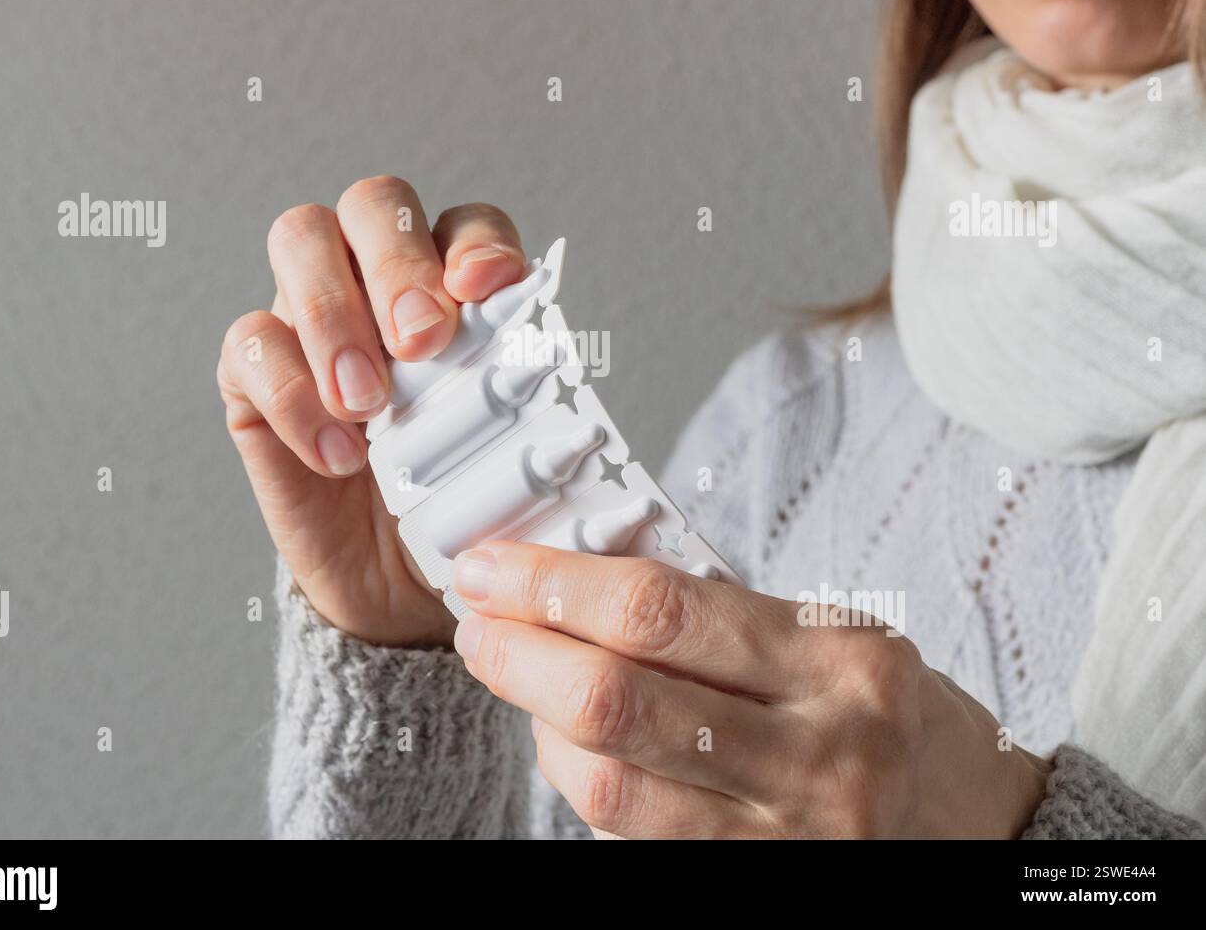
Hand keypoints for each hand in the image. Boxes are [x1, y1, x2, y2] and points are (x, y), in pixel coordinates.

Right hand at [217, 177, 526, 647]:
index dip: (476, 243)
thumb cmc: (458, 504)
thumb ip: (518, 396)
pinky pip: (251, 343)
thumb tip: (551, 367)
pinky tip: (337, 454)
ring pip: (300, 238)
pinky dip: (293, 393)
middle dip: (399, 262)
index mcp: (453, 287)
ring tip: (370, 401)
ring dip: (334, 312)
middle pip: (374, 203)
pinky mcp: (254, 374)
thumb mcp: (503, 454)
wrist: (398, 584)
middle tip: (423, 340)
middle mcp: (377, 281)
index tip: (487, 290)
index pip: (465, 224)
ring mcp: (308, 317)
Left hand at [448, 543, 1050, 837]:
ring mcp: (787, 836)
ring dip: (537, 720)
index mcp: (839, 661)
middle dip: (521, 653)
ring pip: (610, 782)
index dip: (555, 583)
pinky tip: (569, 739)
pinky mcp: (754, 879)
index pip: (661, 609)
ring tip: (515, 673)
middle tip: (479, 619)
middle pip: (619, 701)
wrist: (967, 819)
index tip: (495, 567)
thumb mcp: (828, 631)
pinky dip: (582, 779)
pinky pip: (632, 834)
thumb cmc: (887, 706)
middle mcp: (819, 754)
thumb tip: (583, 577)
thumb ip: (715, 608)